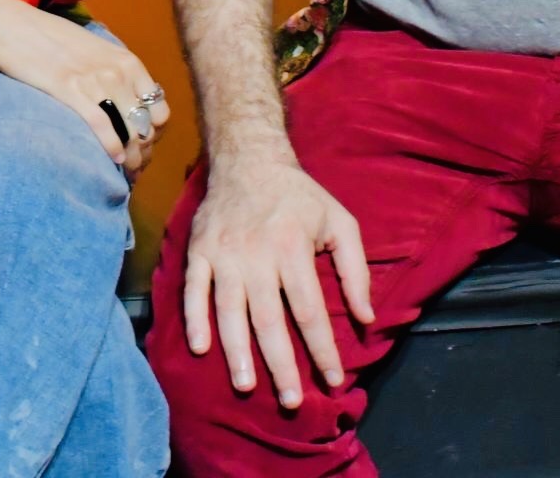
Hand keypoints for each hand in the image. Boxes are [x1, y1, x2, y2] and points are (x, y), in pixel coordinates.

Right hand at [0, 0, 170, 172]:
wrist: (13, 27)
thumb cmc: (51, 39)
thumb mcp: (95, 50)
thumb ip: (114, 72)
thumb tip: (127, 102)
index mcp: (127, 61)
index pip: (160, 109)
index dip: (155, 134)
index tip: (143, 145)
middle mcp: (118, 72)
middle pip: (147, 126)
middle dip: (145, 151)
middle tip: (136, 165)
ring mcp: (96, 81)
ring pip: (129, 131)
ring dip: (132, 158)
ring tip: (126, 171)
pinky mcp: (71, 90)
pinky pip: (103, 128)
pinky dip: (112, 148)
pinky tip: (113, 159)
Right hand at [182, 155, 374, 407]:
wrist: (248, 158)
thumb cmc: (300, 196)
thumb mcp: (340, 222)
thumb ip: (355, 270)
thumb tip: (366, 318)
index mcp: (293, 246)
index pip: (309, 310)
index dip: (322, 349)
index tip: (333, 380)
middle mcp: (256, 253)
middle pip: (268, 318)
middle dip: (280, 364)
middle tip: (290, 401)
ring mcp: (223, 253)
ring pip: (229, 310)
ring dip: (236, 351)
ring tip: (245, 386)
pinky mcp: (199, 250)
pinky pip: (193, 289)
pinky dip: (194, 319)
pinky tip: (201, 348)